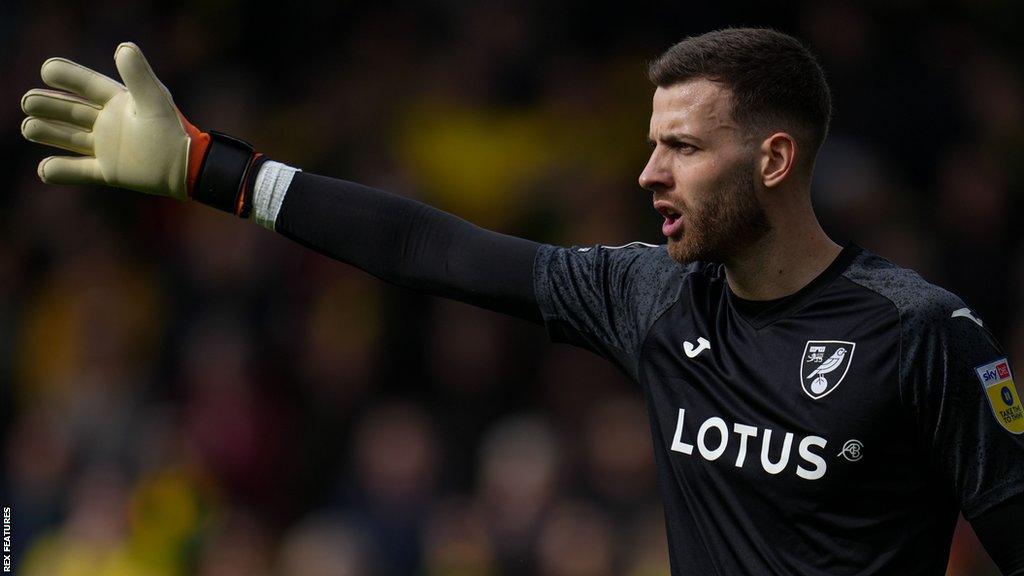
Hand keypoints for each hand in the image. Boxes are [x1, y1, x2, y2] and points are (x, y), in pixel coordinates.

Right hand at [20, 42, 206, 199]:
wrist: (189, 167)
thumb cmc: (173, 131)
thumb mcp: (154, 100)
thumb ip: (138, 76)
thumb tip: (123, 47)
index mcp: (119, 102)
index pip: (87, 85)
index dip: (67, 76)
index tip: (47, 69)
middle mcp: (110, 123)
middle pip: (72, 112)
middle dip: (49, 106)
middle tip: (28, 102)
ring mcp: (108, 148)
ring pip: (70, 138)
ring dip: (49, 133)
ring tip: (28, 127)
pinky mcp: (111, 172)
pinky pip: (80, 171)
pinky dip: (62, 171)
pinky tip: (44, 169)